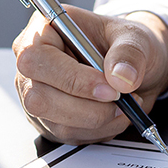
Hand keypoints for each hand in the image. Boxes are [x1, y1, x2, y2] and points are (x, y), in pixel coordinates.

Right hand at [14, 9, 167, 143]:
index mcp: (43, 31)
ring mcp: (37, 95)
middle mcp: (33, 65)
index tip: (109, 88)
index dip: (71, 78)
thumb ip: (128, 53)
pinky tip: (113, 114)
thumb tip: (120, 78)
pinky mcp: (48, 119)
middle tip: (120, 100)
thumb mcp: (134, 37)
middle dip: (87, 107)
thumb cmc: (123, 43)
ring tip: (124, 106)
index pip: (37, 59)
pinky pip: (68, 136)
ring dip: (98, 121)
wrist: (130, 67)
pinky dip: (98, 131)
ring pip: (56, 123)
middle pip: (39, 98)